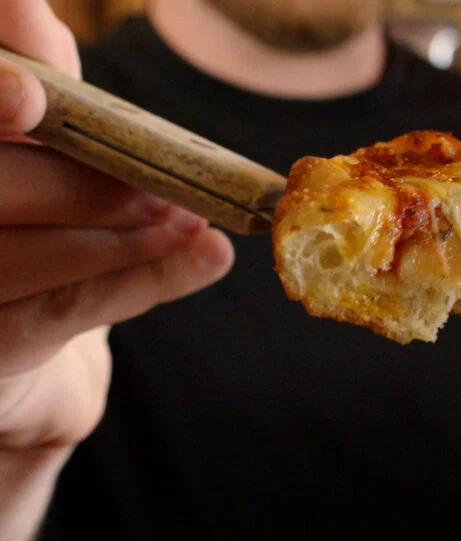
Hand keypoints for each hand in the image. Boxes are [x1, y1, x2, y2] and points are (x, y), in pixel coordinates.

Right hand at [0, 0, 233, 452]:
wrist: (12, 349)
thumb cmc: (23, 226)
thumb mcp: (33, 148)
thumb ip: (30, 76)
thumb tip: (23, 0)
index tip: (34, 94)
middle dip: (86, 182)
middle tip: (170, 185)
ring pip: (23, 254)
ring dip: (126, 233)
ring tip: (194, 220)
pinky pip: (62, 311)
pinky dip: (143, 279)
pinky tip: (206, 255)